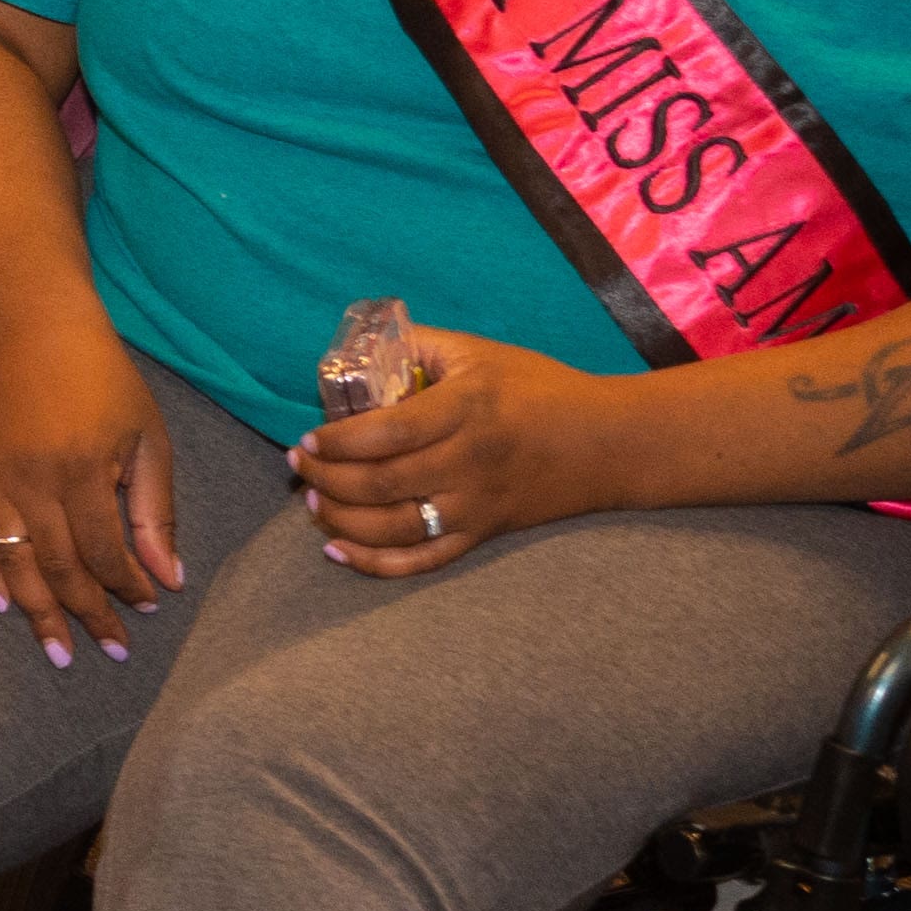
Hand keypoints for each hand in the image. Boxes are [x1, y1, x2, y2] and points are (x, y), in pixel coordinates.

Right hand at [0, 314, 179, 664]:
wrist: (37, 333)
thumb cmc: (105, 383)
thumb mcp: (149, 438)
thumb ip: (156, 510)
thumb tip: (168, 578)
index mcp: (83, 468)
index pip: (104, 550)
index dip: (128, 586)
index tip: (148, 607)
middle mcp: (32, 480)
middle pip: (58, 567)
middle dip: (87, 614)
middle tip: (111, 650)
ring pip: (12, 562)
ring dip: (36, 612)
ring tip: (57, 653)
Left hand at [287, 325, 622, 579]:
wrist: (609, 443)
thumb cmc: (541, 389)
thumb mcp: (480, 353)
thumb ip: (420, 347)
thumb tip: (362, 346)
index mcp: (465, 411)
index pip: (387, 433)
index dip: (338, 440)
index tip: (309, 437)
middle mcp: (468, 463)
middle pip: (381, 484)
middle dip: (327, 479)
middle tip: (301, 466)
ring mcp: (476, 506)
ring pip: (394, 528)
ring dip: (341, 520)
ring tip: (313, 502)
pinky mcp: (483, 534)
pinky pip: (423, 560)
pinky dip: (376, 563)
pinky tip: (339, 550)